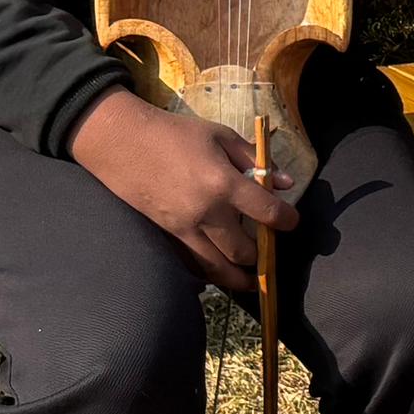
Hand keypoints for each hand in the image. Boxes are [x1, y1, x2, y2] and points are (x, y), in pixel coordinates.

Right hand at [72, 86, 296, 289]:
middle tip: (268, 247)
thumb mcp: (219, 135)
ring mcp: (184, 228)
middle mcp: (206, 212)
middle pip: (244, 250)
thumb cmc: (174, 133)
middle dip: (261, 253)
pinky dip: (212, 272)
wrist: (122, 143)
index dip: (286, 220)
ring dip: (239, 277)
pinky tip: (222, 272)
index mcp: (223, 183)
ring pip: (218, 267)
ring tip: (254, 280)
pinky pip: (194, 264)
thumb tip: (286, 182)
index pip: (267, 212)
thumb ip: (253, 159)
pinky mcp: (168, 235)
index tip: (291, 222)